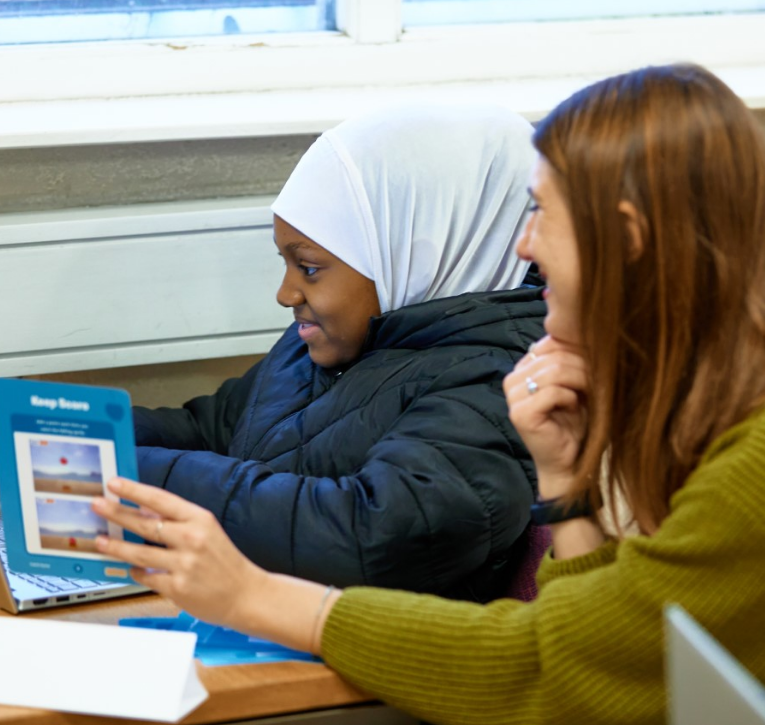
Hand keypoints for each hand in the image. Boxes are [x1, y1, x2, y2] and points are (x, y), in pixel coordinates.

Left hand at [92, 478, 264, 630]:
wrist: (246, 594)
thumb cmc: (225, 562)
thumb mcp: (207, 532)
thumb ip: (177, 522)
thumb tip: (143, 512)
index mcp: (200, 519)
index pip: (161, 499)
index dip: (135, 490)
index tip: (115, 483)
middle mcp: (192, 539)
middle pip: (145, 524)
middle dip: (116, 513)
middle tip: (97, 505)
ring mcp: (184, 564)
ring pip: (140, 553)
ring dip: (116, 546)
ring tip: (100, 541)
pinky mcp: (177, 588)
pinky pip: (147, 577)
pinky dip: (136, 572)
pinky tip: (129, 569)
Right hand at [503, 335, 588, 498]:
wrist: (570, 461)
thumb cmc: (576, 422)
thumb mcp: (576, 383)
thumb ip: (572, 358)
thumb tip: (585, 329)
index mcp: (523, 368)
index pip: (550, 343)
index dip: (577, 351)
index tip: (595, 367)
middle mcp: (512, 379)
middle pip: (554, 356)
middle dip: (583, 367)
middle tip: (597, 384)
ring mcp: (512, 397)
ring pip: (555, 371)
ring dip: (580, 382)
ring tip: (587, 396)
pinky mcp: (520, 414)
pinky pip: (552, 392)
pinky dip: (570, 399)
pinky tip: (574, 408)